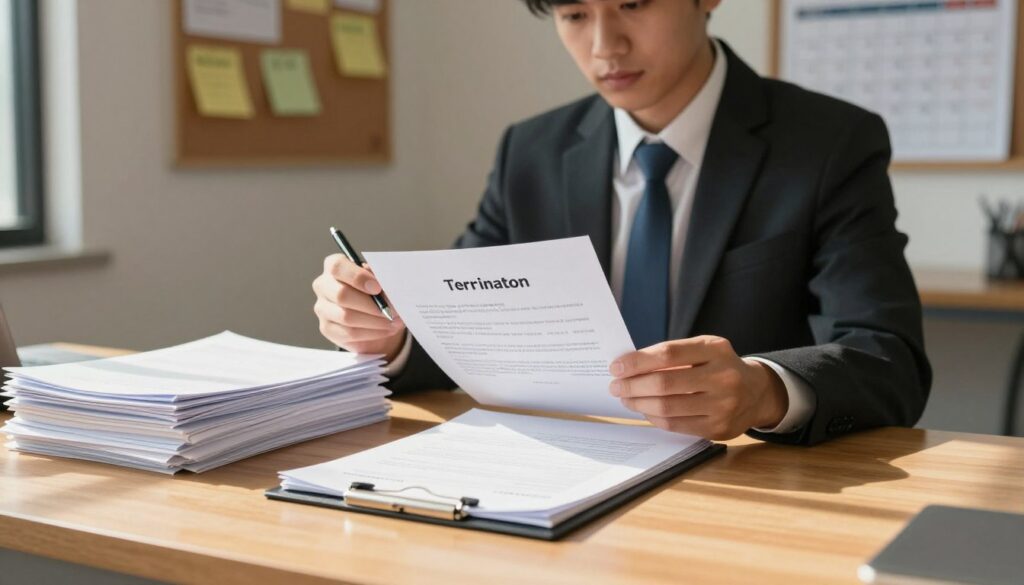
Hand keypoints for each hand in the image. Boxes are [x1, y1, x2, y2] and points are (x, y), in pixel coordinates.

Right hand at [312, 254, 405, 358]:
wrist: (372, 311)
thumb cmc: (376, 290)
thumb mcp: (380, 279)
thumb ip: (381, 279)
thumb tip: (389, 289)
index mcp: (334, 265)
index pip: (337, 267)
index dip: (358, 277)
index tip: (378, 288)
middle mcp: (323, 285)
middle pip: (341, 295)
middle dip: (371, 305)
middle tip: (391, 310)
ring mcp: (322, 308)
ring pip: (346, 317)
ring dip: (375, 321)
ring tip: (393, 321)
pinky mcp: (327, 328)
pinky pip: (350, 333)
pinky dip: (372, 332)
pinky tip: (385, 330)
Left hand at [609, 336, 787, 439]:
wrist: (757, 392)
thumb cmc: (719, 367)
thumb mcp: (703, 350)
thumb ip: (672, 355)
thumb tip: (628, 367)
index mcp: (716, 349)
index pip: (668, 354)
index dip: (637, 361)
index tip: (616, 367)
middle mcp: (724, 377)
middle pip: (664, 383)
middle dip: (632, 386)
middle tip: (615, 386)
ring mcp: (724, 405)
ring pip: (667, 407)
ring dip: (639, 404)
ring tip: (626, 399)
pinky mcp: (719, 429)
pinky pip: (676, 425)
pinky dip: (654, 418)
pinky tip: (645, 410)